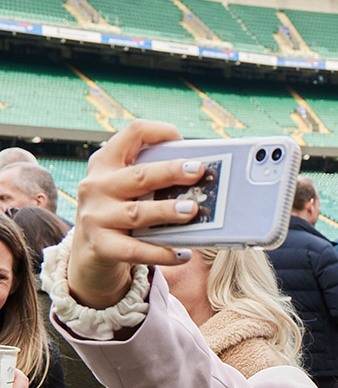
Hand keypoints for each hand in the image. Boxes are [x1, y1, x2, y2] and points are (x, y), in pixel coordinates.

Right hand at [67, 121, 209, 309]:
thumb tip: (199, 177)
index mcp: (105, 163)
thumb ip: (151, 179)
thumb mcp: (125, 189)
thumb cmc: (119, 213)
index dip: (158, 132)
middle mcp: (96, 186)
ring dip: (167, 211)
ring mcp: (96, 217)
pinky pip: (135, 250)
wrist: (88, 251)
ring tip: (192, 210)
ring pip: (138, 213)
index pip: (132, 134)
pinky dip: (161, 253)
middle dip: (170, 172)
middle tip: (198, 171)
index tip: (183, 141)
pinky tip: (183, 255)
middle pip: (138, 176)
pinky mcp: (101, 246)